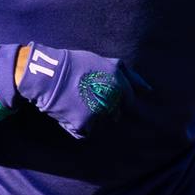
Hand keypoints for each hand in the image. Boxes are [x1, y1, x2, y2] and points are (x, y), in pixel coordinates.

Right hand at [5, 42, 142, 140]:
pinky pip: (84, 132)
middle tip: (83, 98)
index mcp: (119, 81)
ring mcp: (99, 112)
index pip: (129, 100)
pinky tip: (66, 112)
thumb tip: (149, 91)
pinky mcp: (85, 124)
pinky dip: (75, 126)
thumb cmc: (73, 65)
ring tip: (73, 102)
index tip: (103, 97)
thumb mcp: (103, 61)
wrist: (45, 73)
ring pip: (99, 124)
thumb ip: (128, 75)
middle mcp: (112, 97)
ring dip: (89, 118)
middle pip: (114, 114)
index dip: (117, 100)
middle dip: (102, 109)